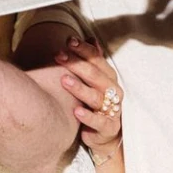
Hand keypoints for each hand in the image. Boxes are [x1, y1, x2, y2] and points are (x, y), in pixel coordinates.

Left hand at [55, 38, 123, 153]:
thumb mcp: (95, 82)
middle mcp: (113, 92)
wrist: (105, 135)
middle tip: (60, 56)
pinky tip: (76, 111)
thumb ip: (93, 61)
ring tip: (64, 80)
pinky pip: (99, 122)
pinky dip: (88, 116)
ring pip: (96, 97)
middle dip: (77, 65)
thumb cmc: (96, 104)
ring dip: (80, 88)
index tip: (68, 41)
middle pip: (96, 76)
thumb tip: (90, 38)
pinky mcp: (108, 128)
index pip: (98, 60)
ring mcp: (112, 110)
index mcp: (109, 78)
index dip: (84, 50)